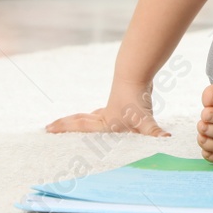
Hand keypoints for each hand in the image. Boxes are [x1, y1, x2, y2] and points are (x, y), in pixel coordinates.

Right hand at [46, 86, 169, 136]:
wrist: (137, 73)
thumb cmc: (137, 99)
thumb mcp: (145, 120)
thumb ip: (154, 132)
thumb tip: (166, 139)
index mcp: (105, 123)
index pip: (80, 128)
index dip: (63, 129)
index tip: (46, 129)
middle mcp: (104, 117)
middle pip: (80, 121)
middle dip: (64, 125)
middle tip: (48, 127)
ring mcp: (110, 109)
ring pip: (90, 116)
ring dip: (79, 121)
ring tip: (69, 123)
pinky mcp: (119, 102)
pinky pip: (103, 113)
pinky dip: (97, 116)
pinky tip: (102, 117)